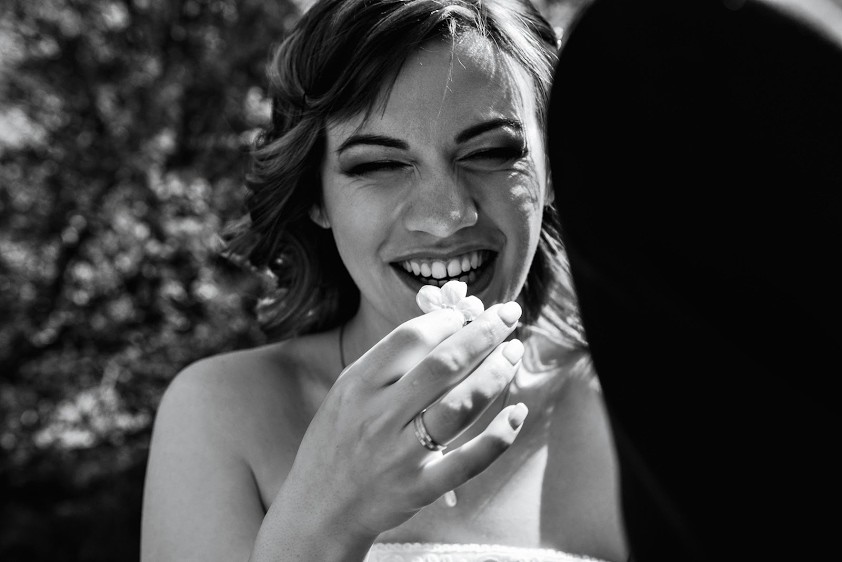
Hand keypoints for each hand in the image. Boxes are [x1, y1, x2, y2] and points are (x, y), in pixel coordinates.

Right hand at [281, 302, 526, 540]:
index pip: (410, 339)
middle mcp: (378, 416)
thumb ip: (389, 363)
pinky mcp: (420, 488)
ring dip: (495, 373)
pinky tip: (517, 412)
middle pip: (442, 366)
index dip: (448, 320)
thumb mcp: (348, 393)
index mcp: (357, 385)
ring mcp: (400, 454)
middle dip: (483, 334)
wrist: (320, 507)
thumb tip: (447, 325)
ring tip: (514, 352)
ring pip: (460, 406)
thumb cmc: (340, 439)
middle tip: (508, 315)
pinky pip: (468, 462)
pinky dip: (499, 436)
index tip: (469, 311)